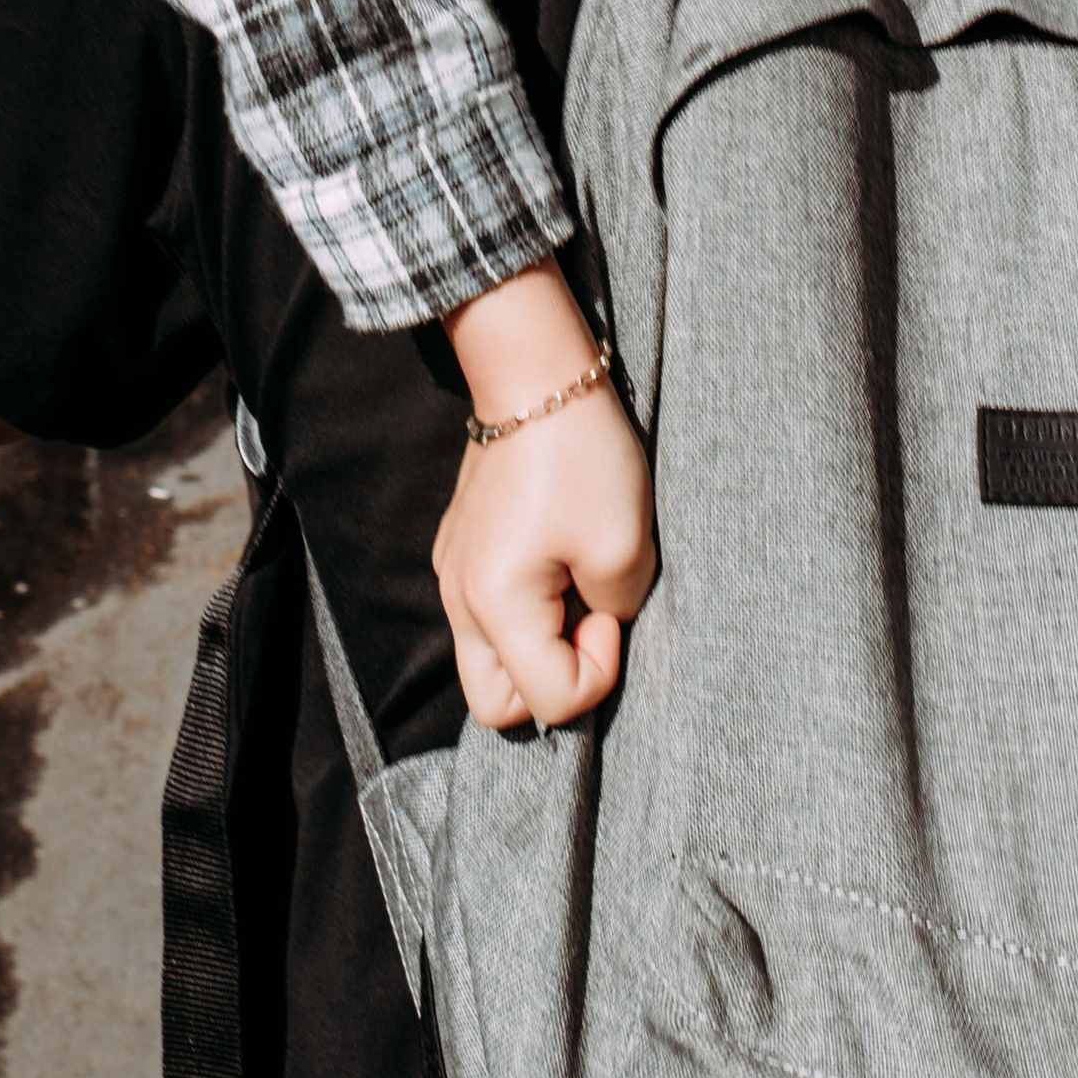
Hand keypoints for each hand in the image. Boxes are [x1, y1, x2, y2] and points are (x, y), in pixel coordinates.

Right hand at [437, 262, 656, 728]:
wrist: (536, 374)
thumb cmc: (582, 457)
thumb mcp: (625, 547)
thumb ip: (615, 615)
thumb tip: (596, 624)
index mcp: (493, 607)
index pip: (550, 702)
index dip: (599, 671)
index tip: (612, 609)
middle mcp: (459, 601)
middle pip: (497, 704)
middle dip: (552, 683)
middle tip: (590, 622)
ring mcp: (453, 573)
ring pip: (489, 660)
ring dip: (538, 648)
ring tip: (576, 589)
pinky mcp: (461, 547)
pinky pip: (488, 613)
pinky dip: (525, 612)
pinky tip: (558, 559)